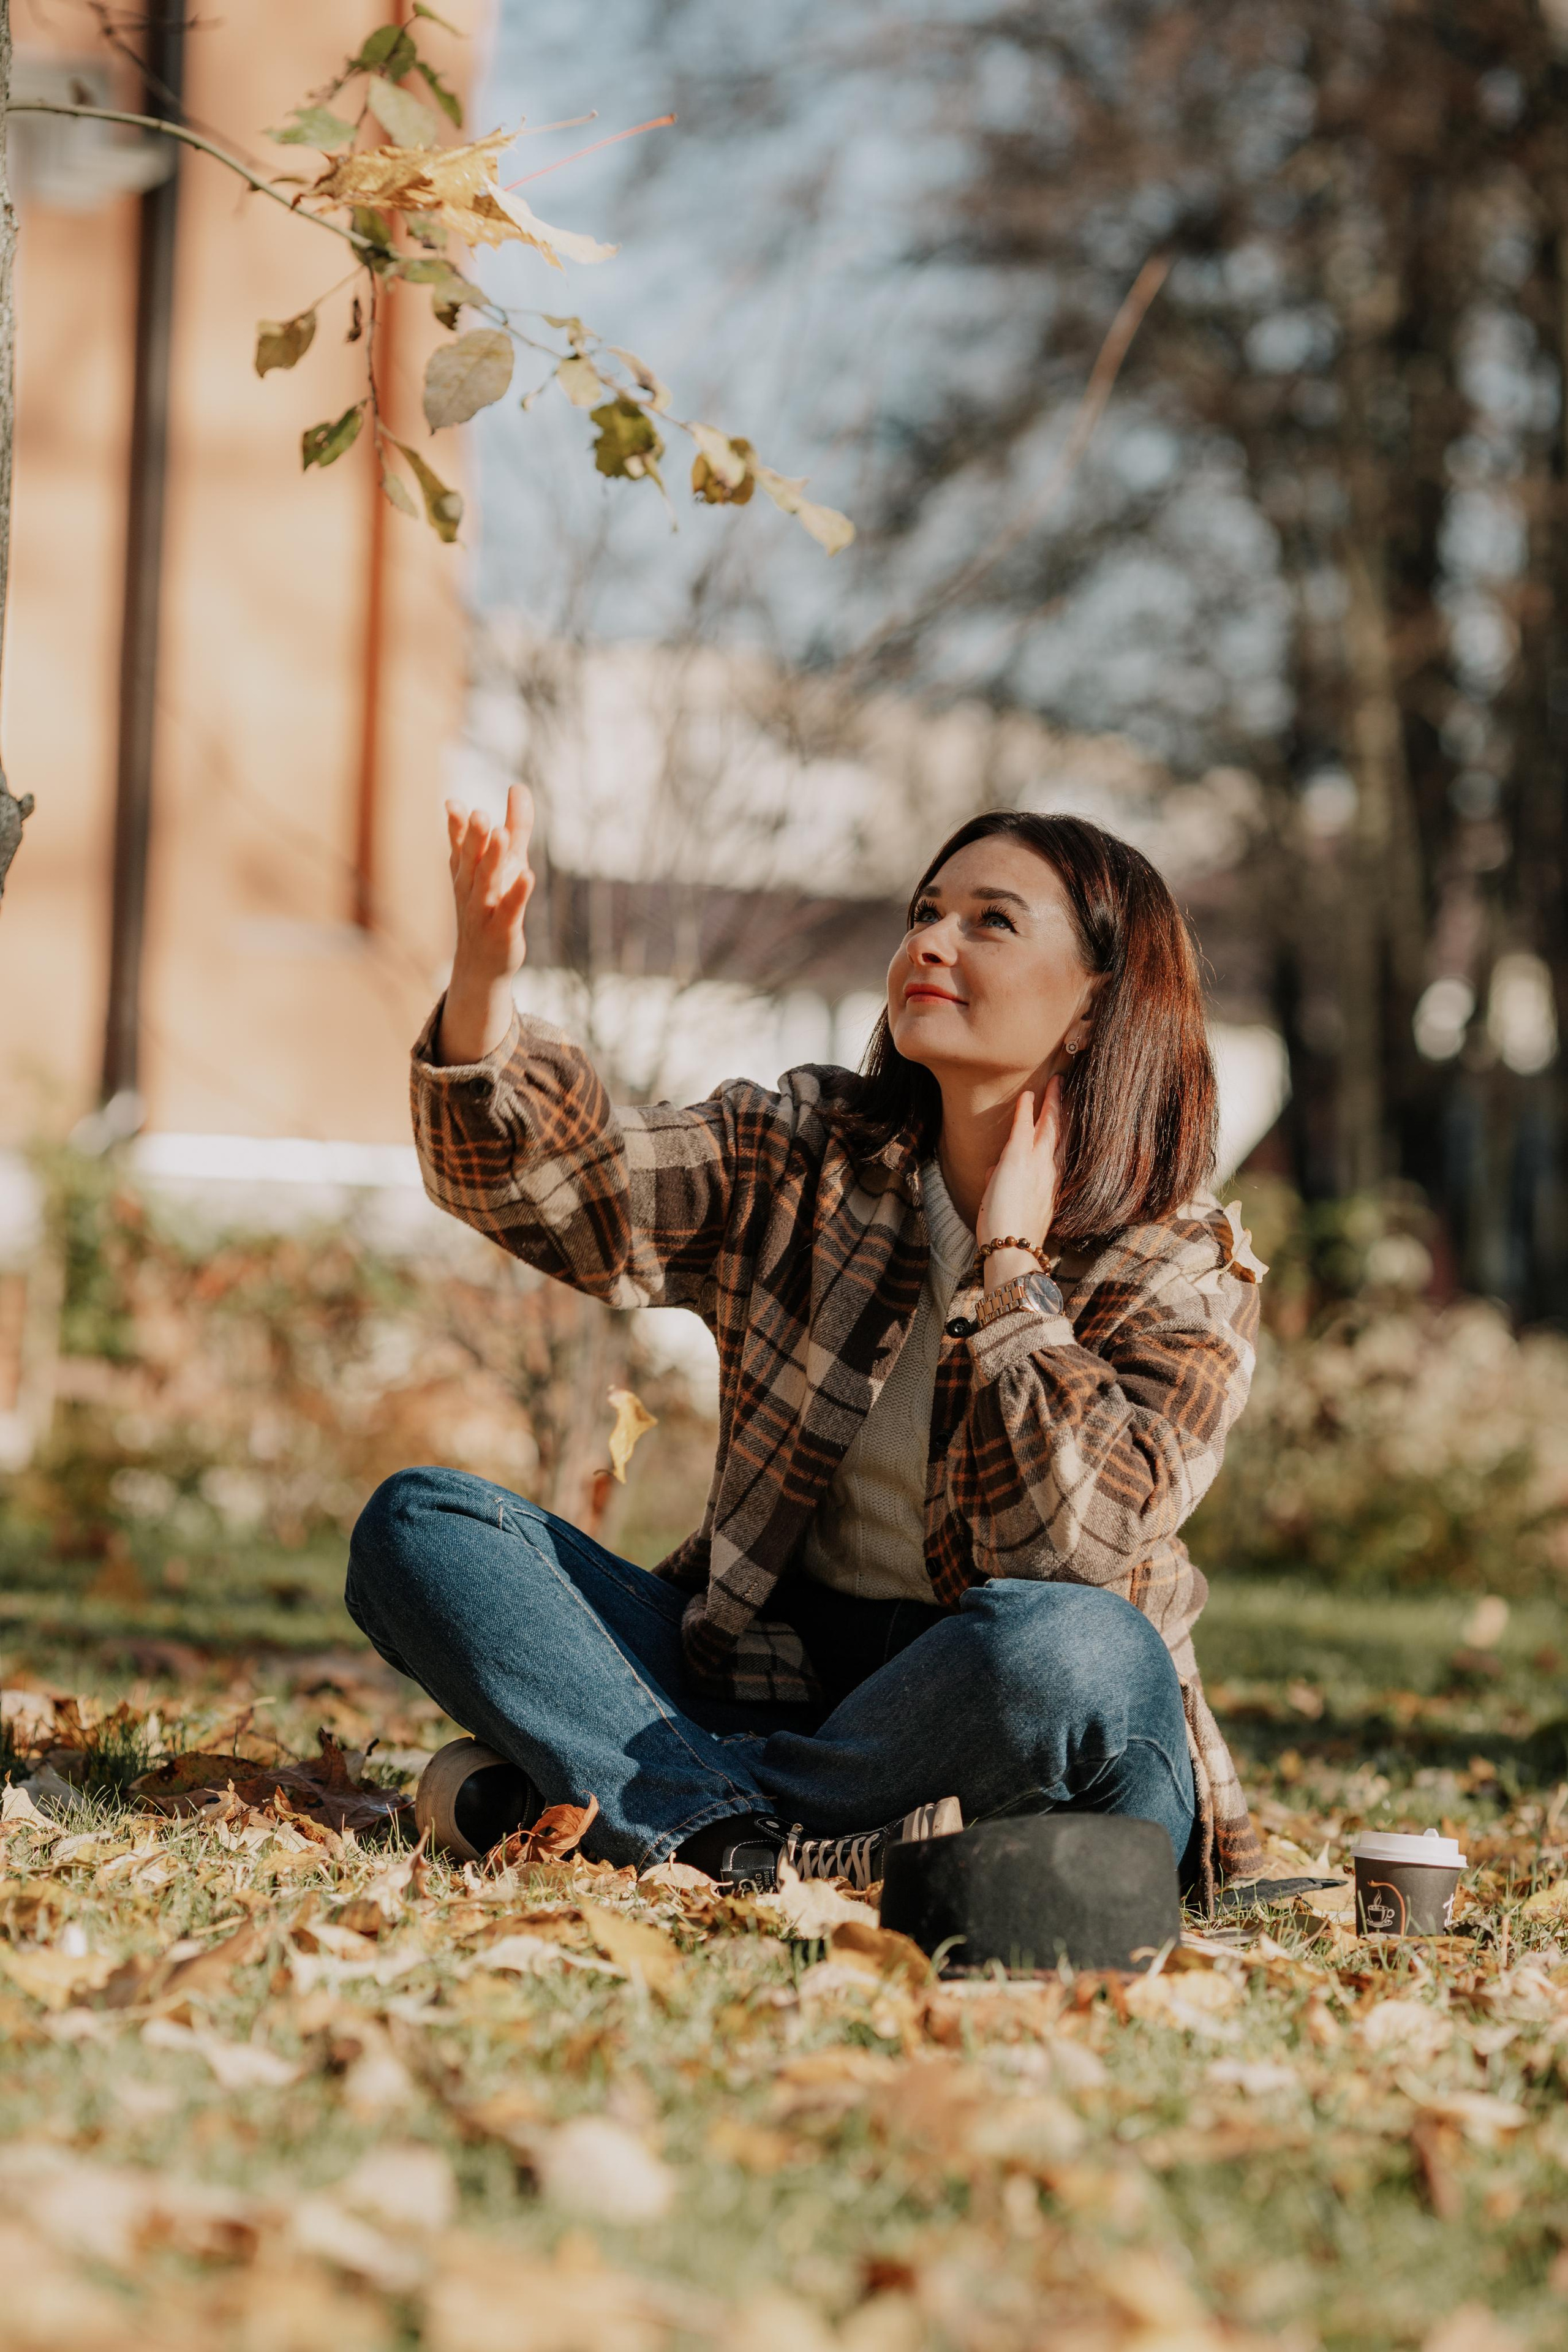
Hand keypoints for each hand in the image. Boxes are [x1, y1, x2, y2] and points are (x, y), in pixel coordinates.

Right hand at [436, 783, 535, 1064]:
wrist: (482, 963)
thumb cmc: (493, 904)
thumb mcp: (506, 862)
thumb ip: (515, 825)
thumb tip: (519, 786)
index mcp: (466, 871)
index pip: (459, 845)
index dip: (455, 826)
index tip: (452, 804)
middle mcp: (470, 889)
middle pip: (471, 859)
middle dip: (474, 837)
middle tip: (479, 814)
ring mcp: (484, 911)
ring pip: (486, 884)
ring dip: (493, 860)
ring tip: (500, 835)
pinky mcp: (503, 930)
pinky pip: (509, 910)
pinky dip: (517, 894)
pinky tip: (529, 876)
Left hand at [976, 1077, 1061, 1287]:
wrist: (1012, 1251)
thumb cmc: (1010, 1236)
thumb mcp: (1010, 1205)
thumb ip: (1004, 1182)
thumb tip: (995, 1169)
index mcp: (1051, 1185)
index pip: (1059, 1151)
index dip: (1064, 1130)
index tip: (1065, 1115)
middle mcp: (1051, 1173)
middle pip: (1062, 1133)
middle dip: (1065, 1108)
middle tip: (1066, 1088)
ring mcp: (1038, 1165)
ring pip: (1051, 1125)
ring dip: (1053, 1102)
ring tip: (1057, 1082)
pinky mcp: (1018, 1160)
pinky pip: (1025, 1127)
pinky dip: (1027, 1110)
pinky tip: (1028, 1095)